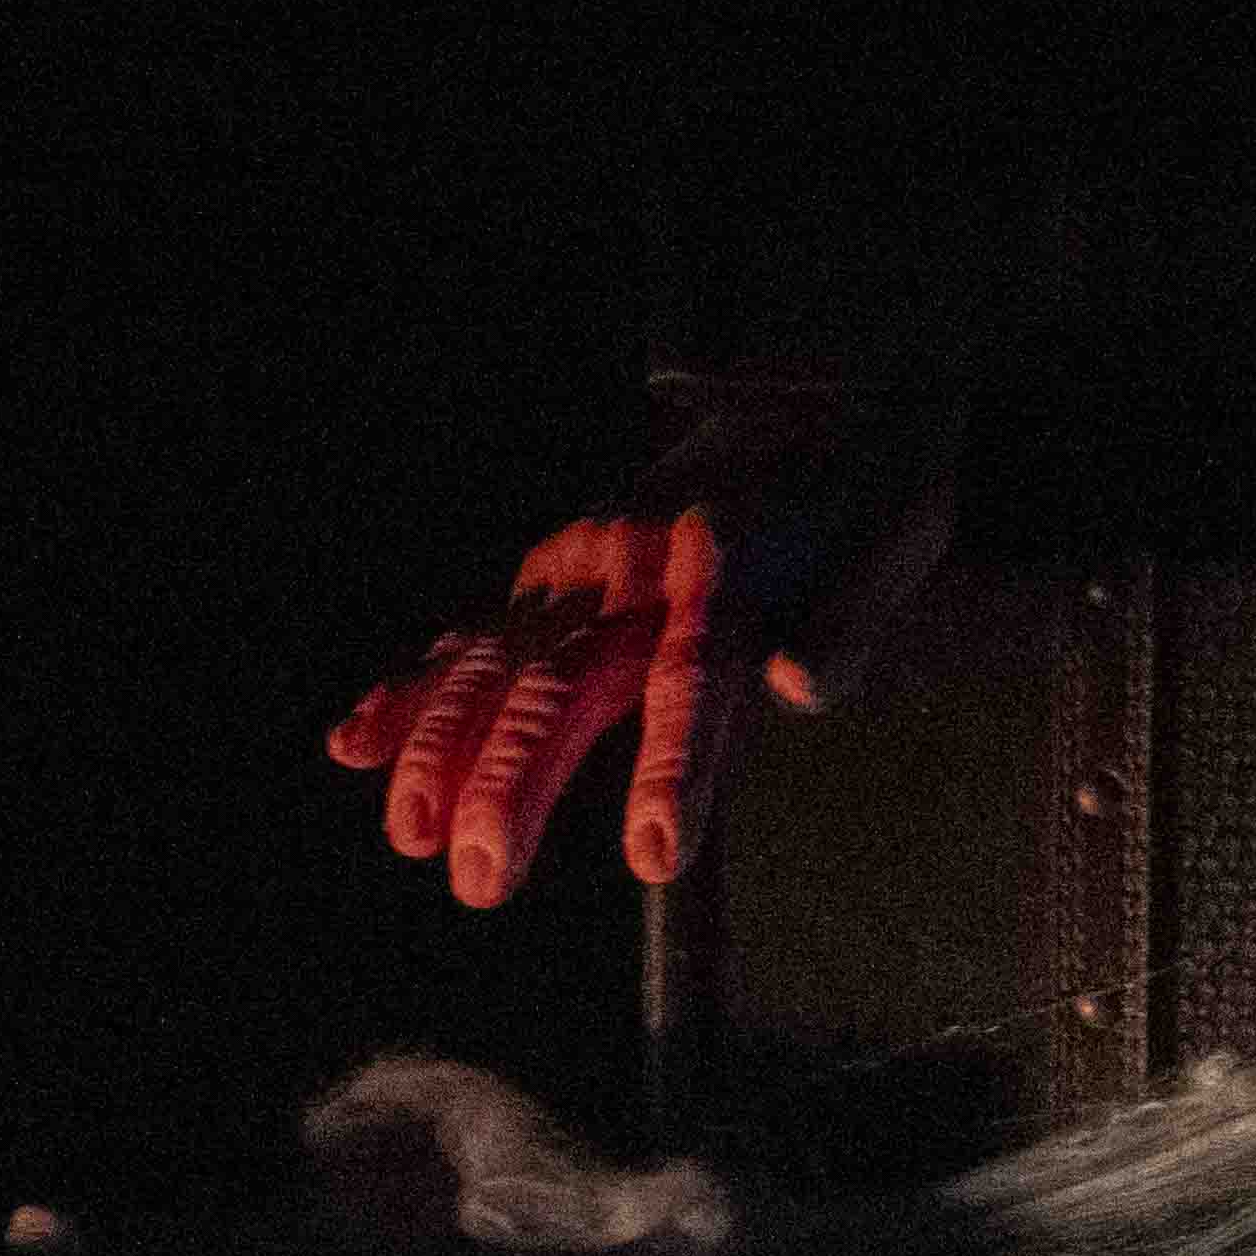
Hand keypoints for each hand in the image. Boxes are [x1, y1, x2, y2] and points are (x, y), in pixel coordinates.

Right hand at [323, 396, 957, 909]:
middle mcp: (635, 561)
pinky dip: (416, 688)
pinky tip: (356, 746)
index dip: (670, 765)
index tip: (653, 850)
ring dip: (447, 750)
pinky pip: (476, 635)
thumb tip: (797, 686)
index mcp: (725, 562)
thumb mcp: (899, 531)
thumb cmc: (870, 481)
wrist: (826, 379)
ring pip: (502, 663)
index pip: (694, 676)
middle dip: (515, 781)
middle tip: (480, 876)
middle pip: (569, 683)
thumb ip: (848, 617)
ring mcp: (582, 562)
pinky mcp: (553, 569)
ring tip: (410, 836)